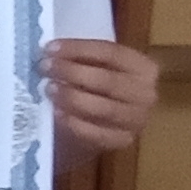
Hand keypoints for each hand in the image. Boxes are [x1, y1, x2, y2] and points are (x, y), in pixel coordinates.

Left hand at [48, 38, 159, 159]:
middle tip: (44, 67)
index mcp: (144, 68)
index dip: (78, 49)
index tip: (49, 48)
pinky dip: (74, 123)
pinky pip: (97, 133)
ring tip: (49, 88)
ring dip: (72, 97)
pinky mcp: (123, 141)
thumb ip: (81, 59)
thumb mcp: (94, 68)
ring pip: (103, 108)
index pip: (111, 53)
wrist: (96, 126)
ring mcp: (137, 120)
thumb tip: (49, 51)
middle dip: (71, 72)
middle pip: (107, 80)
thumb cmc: (94, 88)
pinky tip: (56, 113)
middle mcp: (146, 93)